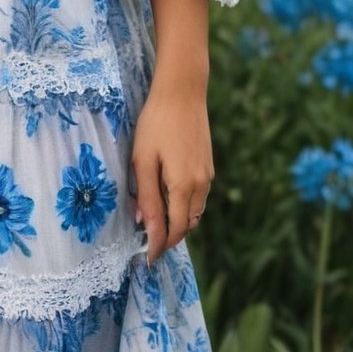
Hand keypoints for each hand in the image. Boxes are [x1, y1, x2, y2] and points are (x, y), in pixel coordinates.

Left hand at [129, 81, 214, 264]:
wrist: (183, 91)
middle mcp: (201, 185)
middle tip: (148, 241)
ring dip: (179, 221)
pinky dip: (185, 206)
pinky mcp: (209, 165)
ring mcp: (208, 175)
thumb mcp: (143, 159)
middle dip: (169, 236)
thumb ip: (147, 196)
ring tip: (155, 219)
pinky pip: (199, 197)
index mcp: (183, 186)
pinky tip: (168, 196)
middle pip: (188, 225)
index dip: (161, 246)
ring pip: (195, 212)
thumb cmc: (156, 123)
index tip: (148, 259)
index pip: (175, 229)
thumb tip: (145, 227)